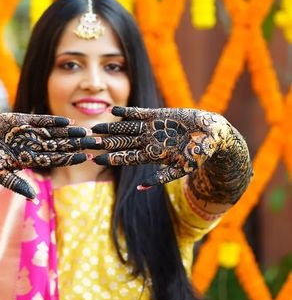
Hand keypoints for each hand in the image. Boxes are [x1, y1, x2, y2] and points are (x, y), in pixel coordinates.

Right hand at [0, 112, 96, 203]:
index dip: (72, 158)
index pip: (57, 160)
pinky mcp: (22, 120)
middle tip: (96, 142)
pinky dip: (53, 121)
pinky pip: (41, 120)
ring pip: (54, 133)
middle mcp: (33, 146)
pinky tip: (66, 120)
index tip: (87, 157)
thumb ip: (16, 184)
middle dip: (77, 144)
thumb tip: (33, 199)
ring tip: (85, 130)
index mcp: (31, 160)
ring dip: (69, 131)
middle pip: (60, 145)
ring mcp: (29, 132)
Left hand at [91, 106, 229, 187]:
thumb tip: (141, 188)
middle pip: (122, 143)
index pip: (126, 158)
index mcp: (152, 156)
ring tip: (95, 127)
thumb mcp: (181, 169)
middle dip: (105, 143)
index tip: (94, 160)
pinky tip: (113, 110)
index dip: (111, 158)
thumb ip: (162, 177)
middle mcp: (148, 141)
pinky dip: (127, 112)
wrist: (213, 134)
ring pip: (126, 128)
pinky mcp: (158, 114)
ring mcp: (152, 128)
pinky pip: (138, 113)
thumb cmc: (200, 155)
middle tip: (86, 143)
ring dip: (111, 128)